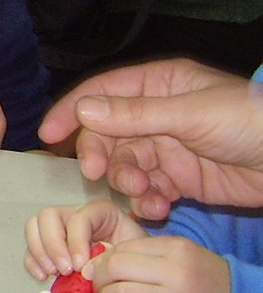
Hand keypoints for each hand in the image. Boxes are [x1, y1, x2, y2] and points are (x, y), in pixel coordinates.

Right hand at [23, 199, 145, 278]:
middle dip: (53, 245)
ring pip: (33, 227)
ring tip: (53, 273)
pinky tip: (43, 277)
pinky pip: (30, 248)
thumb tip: (85, 268)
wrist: (134, 272)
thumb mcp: (131, 255)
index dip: (76, 242)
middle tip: (65, 270)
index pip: (78, 218)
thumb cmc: (135, 261)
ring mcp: (58, 228)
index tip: (81, 267)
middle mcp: (74, 214)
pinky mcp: (48, 246)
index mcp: (99, 212)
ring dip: (39, 252)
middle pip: (48, 216)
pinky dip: (32, 262)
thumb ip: (110, 257)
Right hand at [38, 58, 262, 219]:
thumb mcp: (189, 114)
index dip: (73, 112)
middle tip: (98, 174)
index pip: (103, 93)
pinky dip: (148, 201)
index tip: (49, 135)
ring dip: (127, 180)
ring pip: (126, 164)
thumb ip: (134, 115)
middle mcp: (158, 114)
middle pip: (108, 133)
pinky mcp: (182, 179)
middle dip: (101, 154)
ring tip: (144, 192)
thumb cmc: (248, 121)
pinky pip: (150, 190)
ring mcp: (169, 148)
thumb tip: (83, 110)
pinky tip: (159, 207)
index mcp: (159, 85)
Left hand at [85, 235, 230, 292]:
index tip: (99, 267)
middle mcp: (177, 275)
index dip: (103, 259)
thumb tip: (98, 259)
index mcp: (177, 250)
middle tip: (100, 284)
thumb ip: (143, 252)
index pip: (121, 250)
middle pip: (115, 270)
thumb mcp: (181, 254)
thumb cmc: (204, 278)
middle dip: (99, 278)